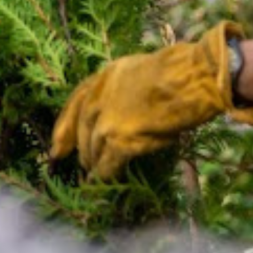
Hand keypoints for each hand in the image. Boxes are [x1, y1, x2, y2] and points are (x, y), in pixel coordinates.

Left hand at [50, 21, 252, 179]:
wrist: (195, 76)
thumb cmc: (185, 71)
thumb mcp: (147, 70)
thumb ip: (132, 88)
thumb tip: (135, 109)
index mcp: (107, 75)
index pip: (76, 103)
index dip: (65, 128)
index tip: (58, 146)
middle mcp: (101, 96)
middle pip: (84, 129)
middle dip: (84, 149)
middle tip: (85, 163)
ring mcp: (108, 120)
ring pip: (93, 149)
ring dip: (95, 163)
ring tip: (96, 175)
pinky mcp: (119, 140)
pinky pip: (107, 164)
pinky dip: (106, 175)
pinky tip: (107, 182)